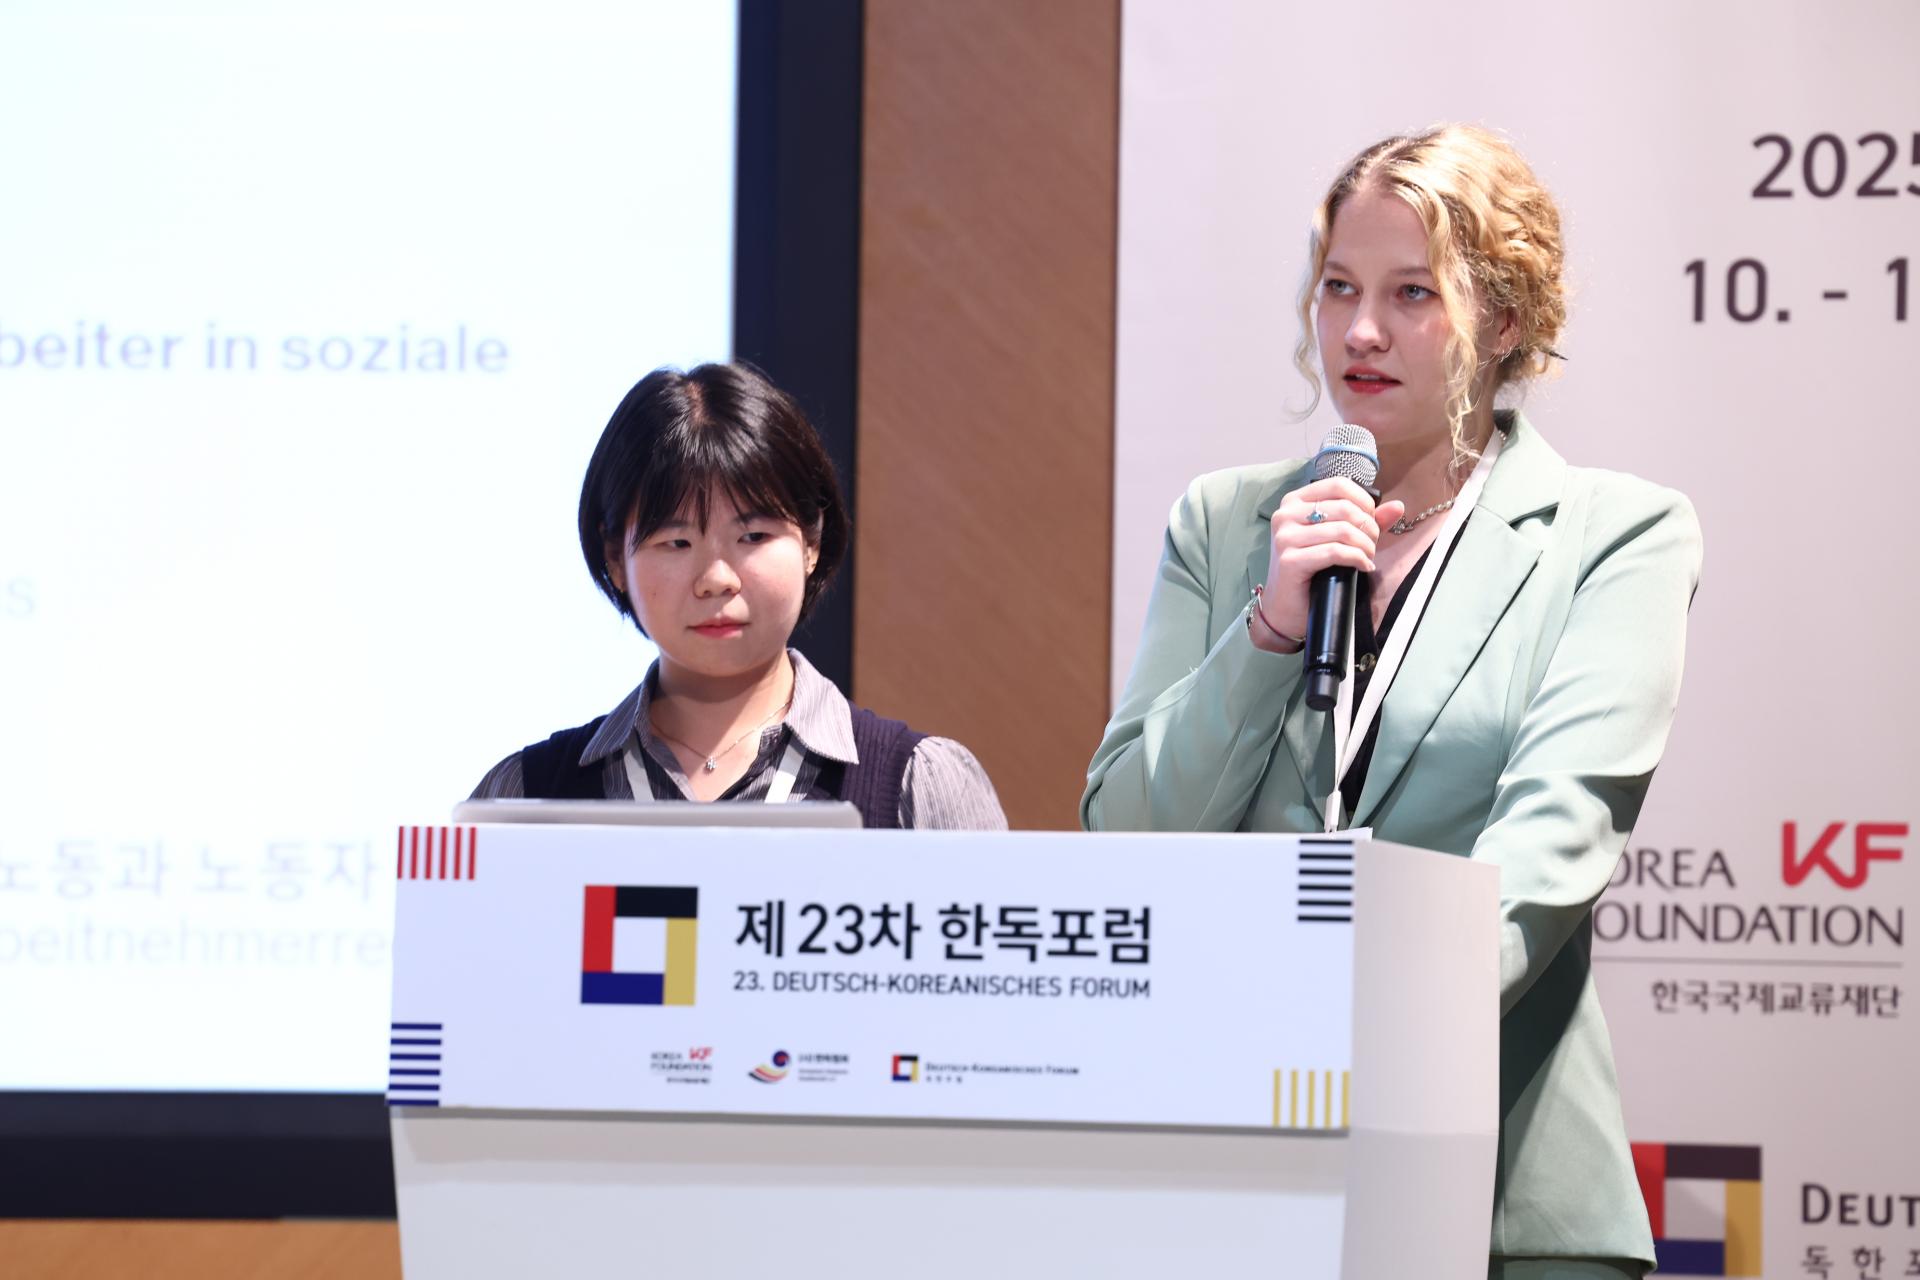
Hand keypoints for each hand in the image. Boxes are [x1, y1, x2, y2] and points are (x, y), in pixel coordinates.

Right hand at [1251, 478, 1405, 652]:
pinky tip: (1363, 567)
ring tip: (1368, 557)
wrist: (1286, 607)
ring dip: (1365, 546)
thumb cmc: (1311, 570)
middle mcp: (1285, 514)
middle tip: (1371, 546)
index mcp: (1294, 501)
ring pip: (1343, 530)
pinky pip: (1335, 552)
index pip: (1339, 485)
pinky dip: (1357, 559)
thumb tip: (1397, 507)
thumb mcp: (1338, 539)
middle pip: (1344, 508)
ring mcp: (1285, 537)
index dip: (1364, 502)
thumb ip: (1365, 520)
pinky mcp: (1290, 560)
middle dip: (1368, 528)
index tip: (1371, 522)